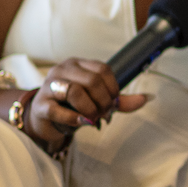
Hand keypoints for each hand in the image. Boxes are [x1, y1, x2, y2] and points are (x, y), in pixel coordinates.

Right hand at [24, 58, 150, 150]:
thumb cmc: (72, 105)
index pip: (102, 69)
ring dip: (91, 110)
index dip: (113, 88)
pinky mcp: (41, 105)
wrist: (44, 119)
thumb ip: (119, 100)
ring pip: (76, 92)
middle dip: (104, 101)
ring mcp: (49, 87)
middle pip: (92, 81)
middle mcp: (62, 70)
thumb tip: (146, 98)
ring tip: (93, 119)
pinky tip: (81, 122)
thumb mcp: (96, 100)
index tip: (113, 102)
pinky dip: (75, 119)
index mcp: (77, 64)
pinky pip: (59, 110)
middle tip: (105, 114)